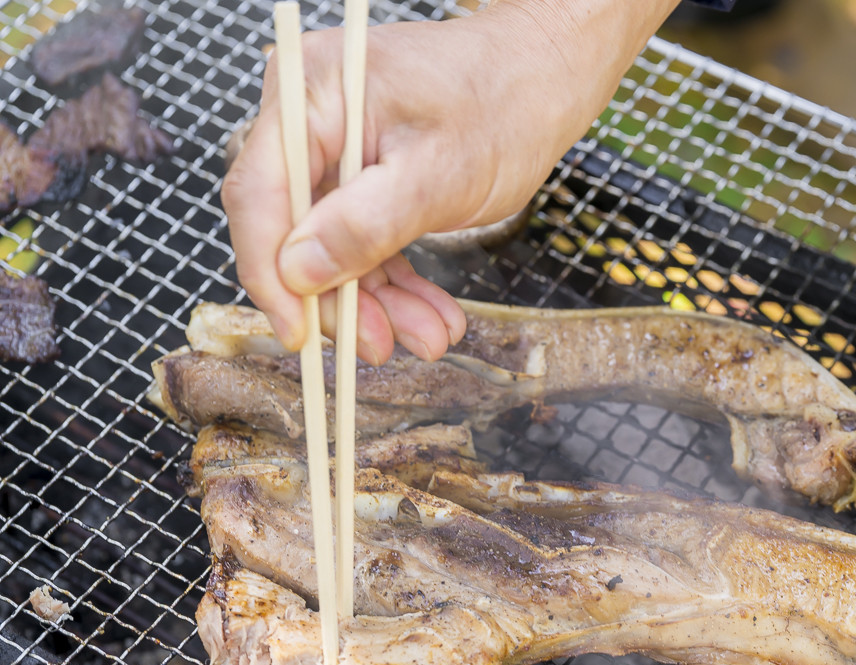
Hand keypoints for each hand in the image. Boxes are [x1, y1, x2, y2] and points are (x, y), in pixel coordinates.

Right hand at [222, 0, 679, 362]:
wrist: (545, 77)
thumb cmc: (505, 103)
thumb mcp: (440, 175)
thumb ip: (366, 223)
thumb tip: (298, 271)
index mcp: (312, 95)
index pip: (260, 194)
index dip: (269, 273)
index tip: (297, 334)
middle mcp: (309, 116)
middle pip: (293, 227)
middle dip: (339, 297)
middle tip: (379, 347)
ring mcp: (334, 145)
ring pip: (333, 244)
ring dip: (377, 300)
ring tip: (428, 337)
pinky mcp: (362, 171)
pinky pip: (363, 237)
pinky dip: (395, 281)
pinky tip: (429, 315)